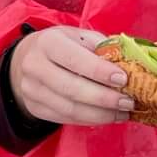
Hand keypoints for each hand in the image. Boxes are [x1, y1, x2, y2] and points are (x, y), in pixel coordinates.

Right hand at [11, 27, 134, 126]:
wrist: (27, 58)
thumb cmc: (62, 45)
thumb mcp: (79, 36)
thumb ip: (101, 48)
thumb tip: (129, 65)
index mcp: (48, 43)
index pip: (74, 59)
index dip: (100, 71)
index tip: (123, 79)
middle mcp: (35, 66)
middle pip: (72, 89)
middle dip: (104, 98)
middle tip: (128, 102)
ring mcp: (32, 90)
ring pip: (70, 109)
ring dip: (101, 114)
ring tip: (123, 112)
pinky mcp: (35, 108)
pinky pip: (66, 119)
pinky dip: (91, 120)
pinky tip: (108, 116)